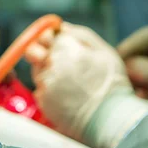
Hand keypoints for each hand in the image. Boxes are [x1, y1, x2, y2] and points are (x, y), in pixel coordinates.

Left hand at [25, 22, 147, 147]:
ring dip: (48, 74)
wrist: (111, 119)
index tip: (58, 45)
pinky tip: (67, 98)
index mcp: (66, 48)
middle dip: (43, 54)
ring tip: (71, 85)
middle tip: (61, 65)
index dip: (51, 39)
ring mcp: (45, 84)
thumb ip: (81, 34)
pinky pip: (40, 91)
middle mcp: (51, 64)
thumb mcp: (104, 51)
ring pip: (37, 72)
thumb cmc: (112, 84)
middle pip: (35, 52)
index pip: (47, 35)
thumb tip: (61, 27)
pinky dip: (49, 92)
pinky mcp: (43, 102)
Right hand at [118, 19, 147, 125]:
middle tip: (122, 84)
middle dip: (131, 67)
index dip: (126, 50)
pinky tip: (143, 93)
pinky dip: (142, 80)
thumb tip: (127, 66)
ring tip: (136, 93)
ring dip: (136, 76)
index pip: (144, 37)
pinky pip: (145, 67)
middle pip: (139, 47)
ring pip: (140, 59)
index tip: (112, 65)